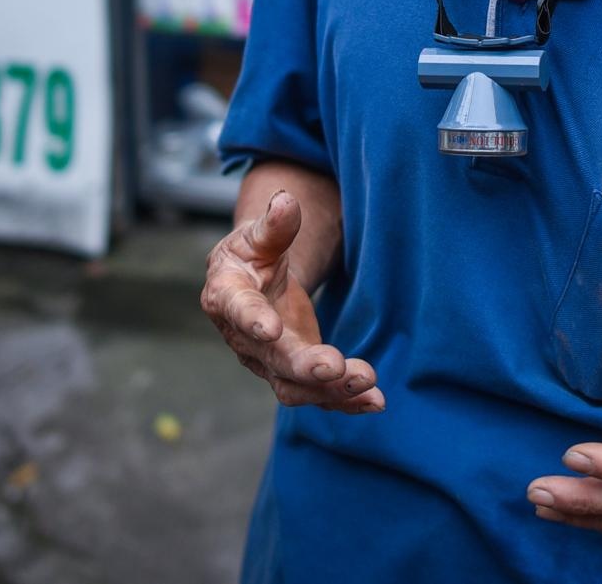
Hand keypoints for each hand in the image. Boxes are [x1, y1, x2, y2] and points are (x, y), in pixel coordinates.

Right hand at [200, 189, 383, 413]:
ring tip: (368, 383)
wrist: (258, 280)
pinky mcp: (296, 374)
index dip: (252, 321)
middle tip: (335, 366)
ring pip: (296, 385)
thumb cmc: (253, 254)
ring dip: (332, 389)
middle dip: (304, 366)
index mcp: (227, 296)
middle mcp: (245, 339)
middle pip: (272, 359)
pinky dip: (347, 400)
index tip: (270, 328)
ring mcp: (270, 362)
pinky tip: (375, 401)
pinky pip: (319, 394)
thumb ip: (273, 225)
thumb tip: (285, 201)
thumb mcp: (259, 235)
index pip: (237, 310)